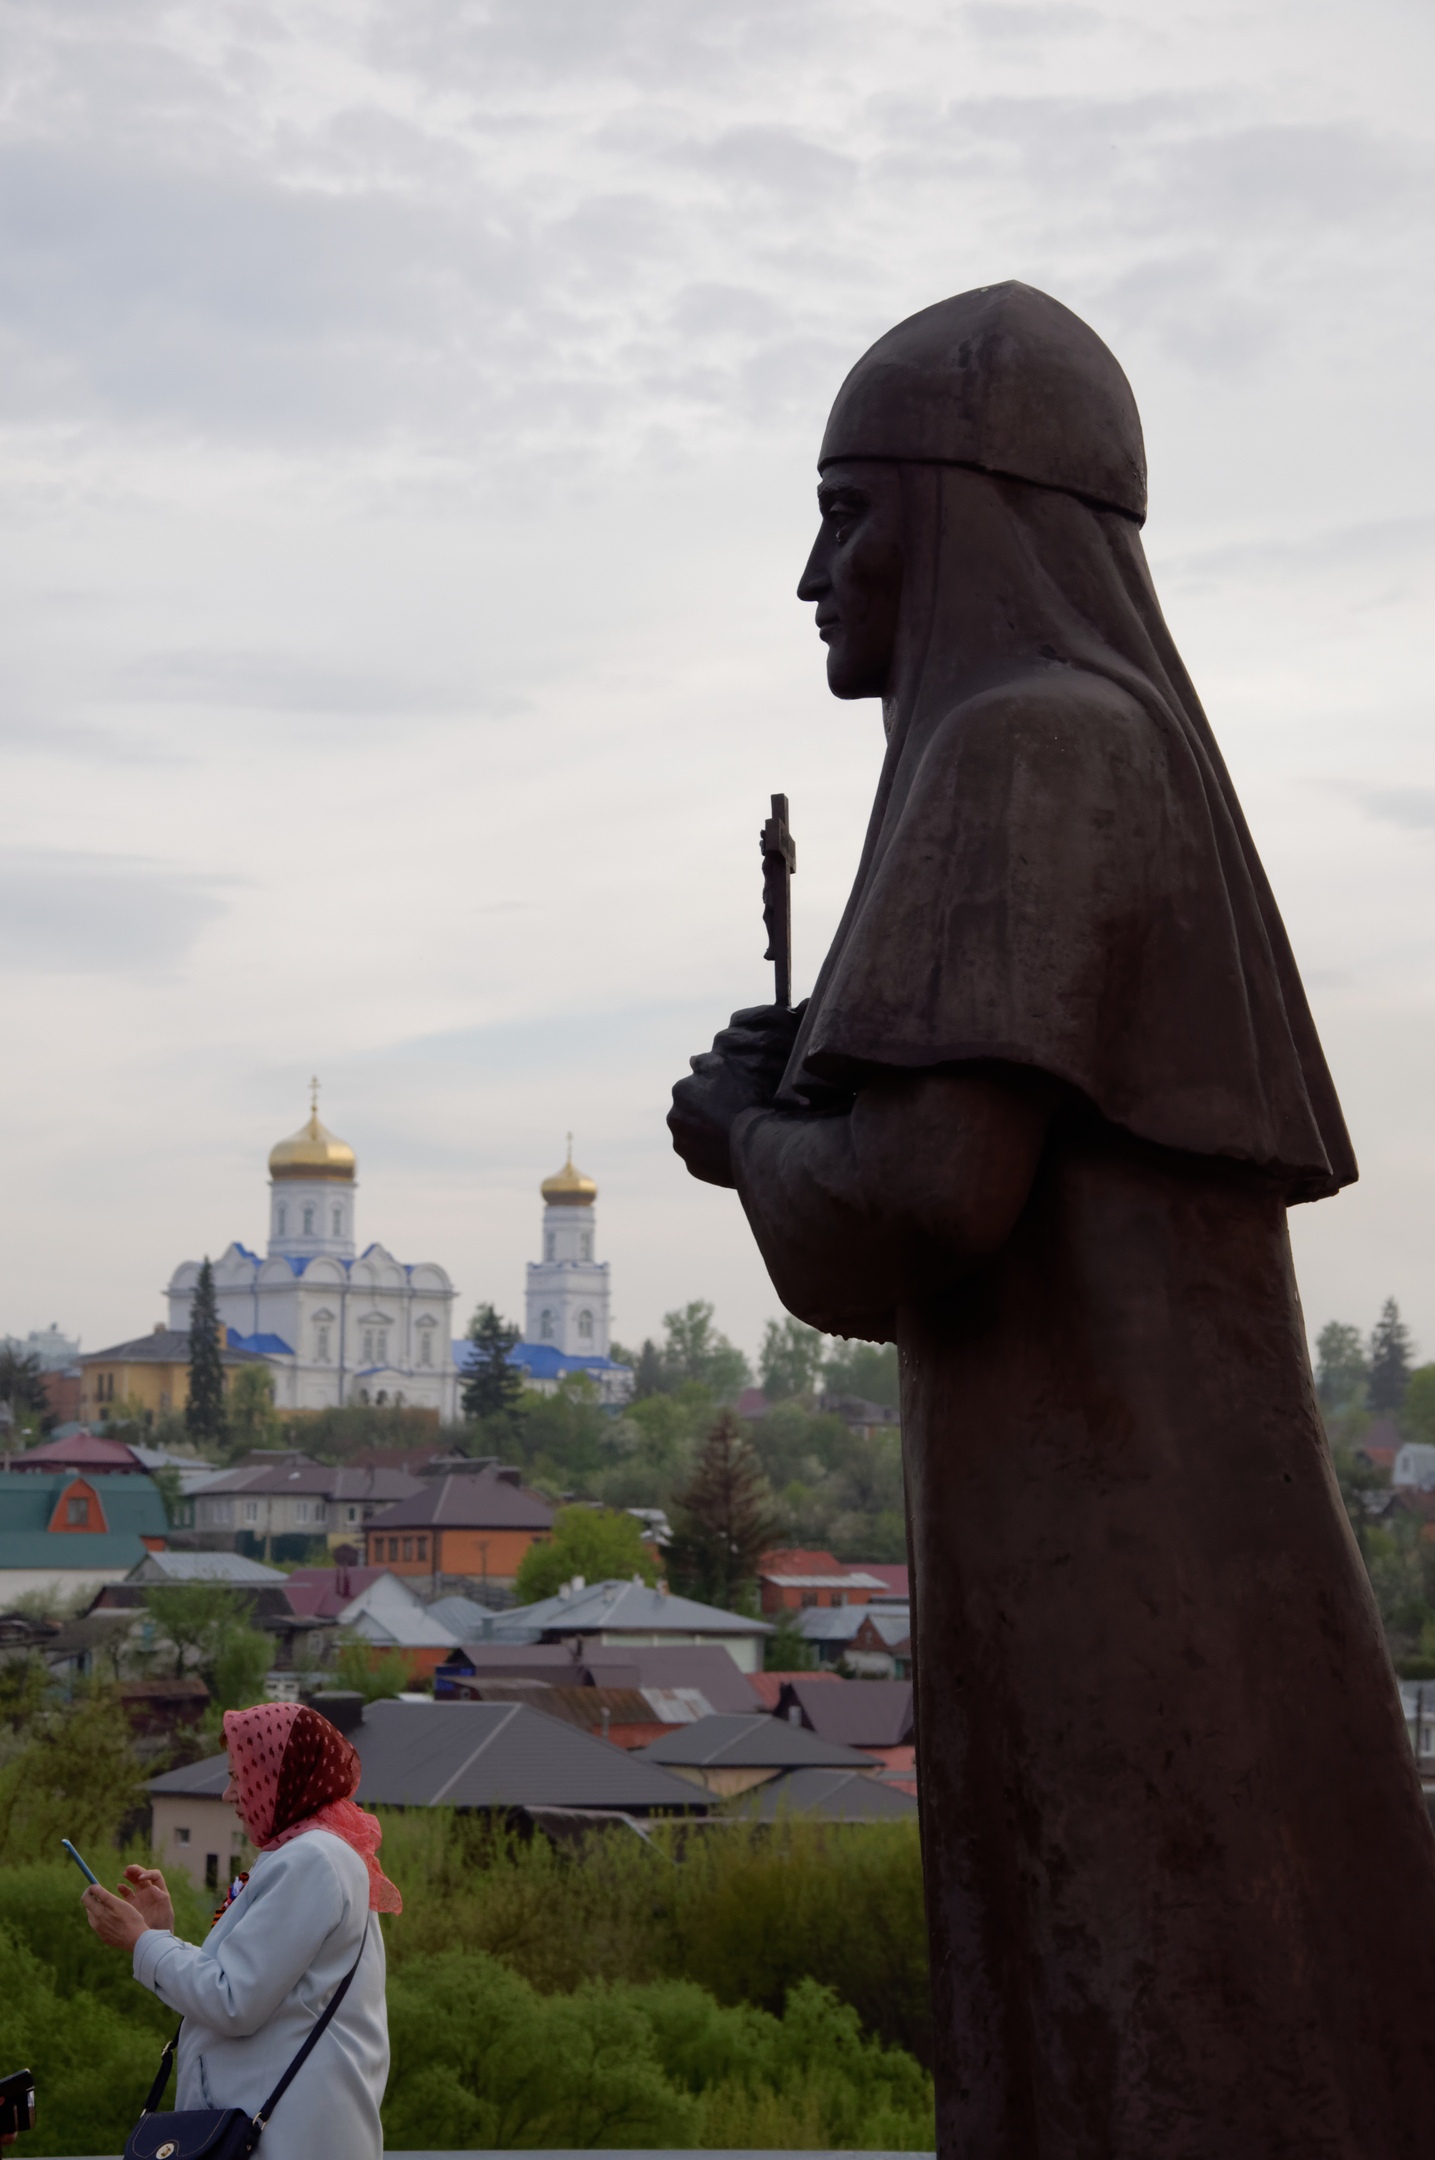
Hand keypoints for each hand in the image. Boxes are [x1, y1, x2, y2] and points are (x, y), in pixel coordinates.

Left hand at [82, 1882, 149, 1952]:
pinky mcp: (105, 1937)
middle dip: (95, 1898)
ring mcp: (99, 1932)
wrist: (137, 1940)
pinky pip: (100, 1924)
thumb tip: (93, 1887)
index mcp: (97, 1914)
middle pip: (89, 1907)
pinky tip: (116, 1918)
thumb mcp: (118, 1904)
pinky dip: (104, 1917)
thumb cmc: (130, 1919)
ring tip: (113, 1906)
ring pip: (95, 1915)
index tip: (97, 1885)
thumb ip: (104, 1895)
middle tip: (107, 1894)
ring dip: (100, 1908)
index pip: (85, 1898)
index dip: (90, 1889)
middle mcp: (95, 1923)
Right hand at [117, 1863, 173, 1932]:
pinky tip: (119, 1886)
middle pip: (144, 1876)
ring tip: (124, 1872)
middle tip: (129, 1869)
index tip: (140, 1877)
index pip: (155, 1876)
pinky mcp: (133, 1905)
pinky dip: (123, 1888)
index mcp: (160, 1892)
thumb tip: (154, 1888)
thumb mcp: (166, 1911)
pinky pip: (127, 1893)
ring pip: (135, 1882)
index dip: (148, 1874)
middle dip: (137, 1871)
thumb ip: (162, 1899)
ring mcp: (141, 1898)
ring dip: (130, 1875)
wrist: (155, 1939)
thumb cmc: (163, 1925)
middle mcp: (151, 1892)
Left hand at [668, 1003, 805, 1187]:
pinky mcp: (692, 1168)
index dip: (712, 1092)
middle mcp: (674, 1119)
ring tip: (731, 1134)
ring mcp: (682, 1145)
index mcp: (680, 1091)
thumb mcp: (726, 1068)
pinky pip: (701, 1158)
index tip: (731, 1097)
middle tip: (731, 1115)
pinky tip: (729, 1150)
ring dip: (705, 1134)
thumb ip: (705, 1061)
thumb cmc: (743, 1100)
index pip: (693, 1087)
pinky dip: (710, 1154)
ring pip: (693, 1136)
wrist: (755, 1145)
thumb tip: (691, 1060)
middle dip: (704, 1113)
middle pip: (690, 1112)